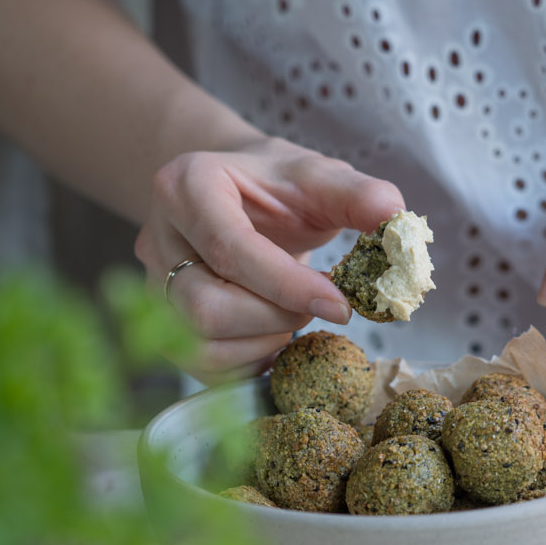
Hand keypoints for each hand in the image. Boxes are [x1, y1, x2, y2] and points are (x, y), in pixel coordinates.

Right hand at [135, 136, 404, 382]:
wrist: (236, 194)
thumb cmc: (276, 187)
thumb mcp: (319, 177)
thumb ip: (358, 194)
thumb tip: (394, 216)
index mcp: (186, 186)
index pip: (229, 249)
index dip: (289, 285)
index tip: (341, 305)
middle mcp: (156, 238)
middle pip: (204, 308)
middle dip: (274, 318)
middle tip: (318, 305)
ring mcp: (152, 286)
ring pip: (198, 345)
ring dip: (263, 344)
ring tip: (293, 316)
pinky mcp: (163, 325)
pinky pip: (202, 367)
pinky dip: (250, 362)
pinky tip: (274, 335)